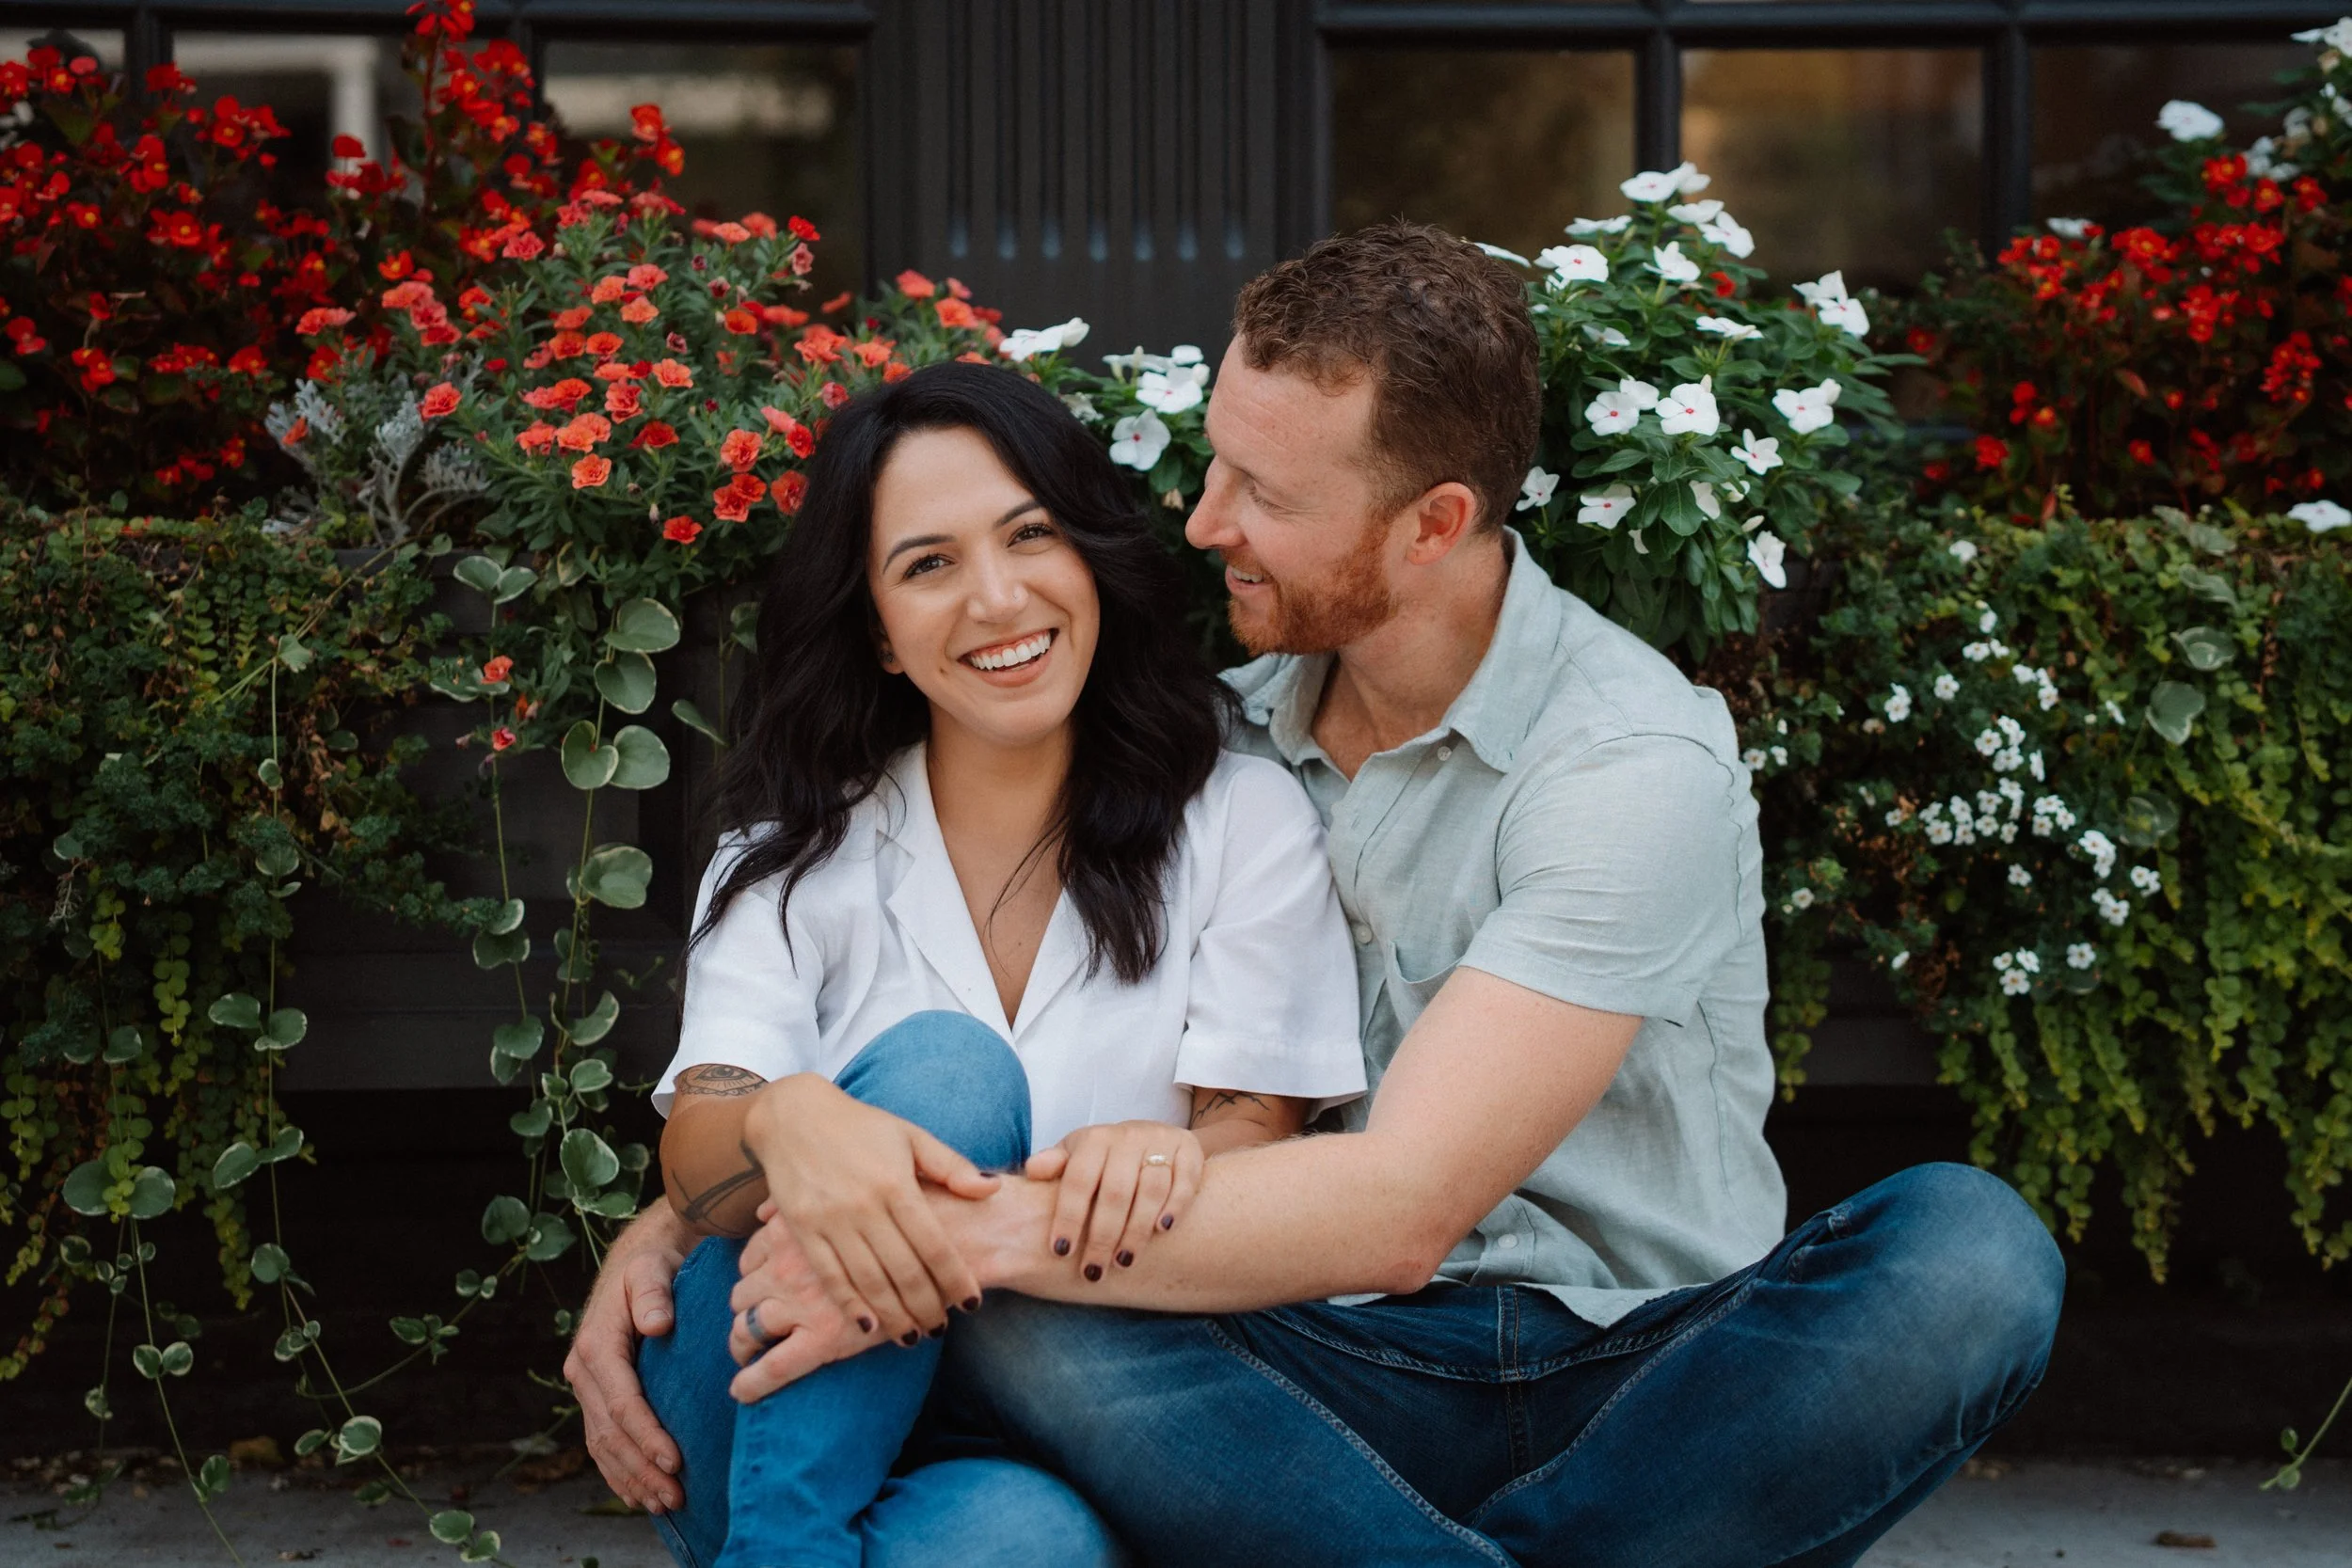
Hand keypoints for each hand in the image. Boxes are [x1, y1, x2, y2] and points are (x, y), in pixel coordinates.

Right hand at [564, 1207, 691, 1513]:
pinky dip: (619, 1471)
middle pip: (611, 1433)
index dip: (647, 1436)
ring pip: (604, 1444)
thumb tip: (656, 1323)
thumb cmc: (655, 1263)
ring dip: (631, 1478)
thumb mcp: (653, 1268)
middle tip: (675, 1497)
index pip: (622, 1403)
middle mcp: (585, 1371)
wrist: (642, 1259)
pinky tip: (637, 1494)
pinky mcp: (598, 1394)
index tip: (675, 1462)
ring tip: (663, 1504)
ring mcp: (588, 1386)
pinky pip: (602, 1442)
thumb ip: (654, 1294)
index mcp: (596, 1346)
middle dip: (642, 1469)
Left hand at [725, 1200, 890, 1401]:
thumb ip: (810, 1201)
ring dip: (742, 1343)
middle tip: (756, 1319)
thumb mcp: (847, 1197)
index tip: (761, 1283)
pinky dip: (752, 1383)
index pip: (752, 1256)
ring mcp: (801, 1303)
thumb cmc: (909, 1215)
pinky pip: (774, 1366)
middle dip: (747, 1307)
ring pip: (748, 1329)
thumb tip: (765, 1211)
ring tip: (746, 1355)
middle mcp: (788, 1266)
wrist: (951, 1243)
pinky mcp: (823, 1338)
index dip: (754, 1274)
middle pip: (744, 1292)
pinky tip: (742, 1391)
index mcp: (794, 1231)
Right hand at [745, 1075, 999, 1348]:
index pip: (935, 1244)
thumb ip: (951, 1167)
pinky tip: (868, 1327)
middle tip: (942, 1329)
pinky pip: (830, 1276)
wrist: (793, 1116)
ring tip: (912, 1338)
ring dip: (893, 1315)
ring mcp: (830, 1220)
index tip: (972, 1303)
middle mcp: (864, 1206)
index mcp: (896, 1183)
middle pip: (903, 1271)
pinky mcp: (801, 1230)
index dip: (956, 1279)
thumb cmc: (860, 1126)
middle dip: (927, 1307)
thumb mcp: (910, 1135)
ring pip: (868, 1281)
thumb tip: (992, 1189)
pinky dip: (850, 1304)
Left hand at [1024, 1120, 1203, 1281]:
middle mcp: (1127, 1137)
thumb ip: (1054, 1165)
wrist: (1152, 1137)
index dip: (1068, 1217)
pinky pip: (1185, 1180)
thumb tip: (1032, 1170)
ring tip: (1124, 1261)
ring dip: (1137, 1229)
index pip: (1078, 1180)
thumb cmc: (1103, 1159)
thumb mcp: (1076, 1157)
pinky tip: (1162, 1230)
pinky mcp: (1188, 1149)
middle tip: (1094, 1271)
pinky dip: (1175, 1206)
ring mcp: (1160, 1142)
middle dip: (1103, 1236)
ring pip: (1150, 1189)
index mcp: (1094, 1140)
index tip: (1060, 1252)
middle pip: (1115, 1192)